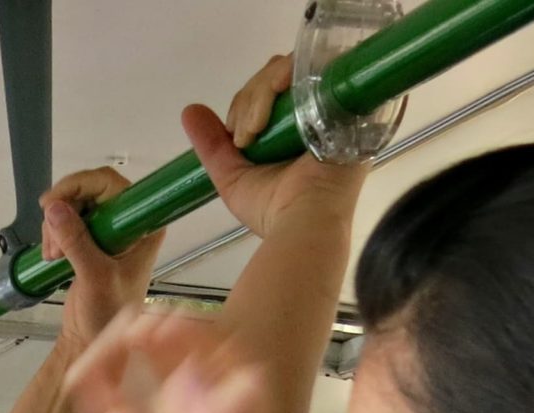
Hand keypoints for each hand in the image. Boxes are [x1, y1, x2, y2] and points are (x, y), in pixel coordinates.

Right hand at [40, 165, 167, 352]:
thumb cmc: (108, 315)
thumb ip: (76, 242)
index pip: (111, 184)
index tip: (56, 201)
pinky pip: (68, 221)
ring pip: (74, 205)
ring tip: (54, 255)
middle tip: (51, 234)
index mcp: (142, 227)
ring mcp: (108, 231)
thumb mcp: (95, 277)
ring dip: (56, 225)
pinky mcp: (91, 240)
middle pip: (89, 191)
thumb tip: (54, 210)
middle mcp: (128, 224)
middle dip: (64, 210)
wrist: (94, 339)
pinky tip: (54, 255)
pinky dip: (54, 233)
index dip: (81, 185)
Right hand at [45, 343, 271, 412]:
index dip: (210, 344)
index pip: (235, 375)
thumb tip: (234, 378)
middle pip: (193, 365)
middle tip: (134, 328)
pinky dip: (97, 384)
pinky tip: (81, 374)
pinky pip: (111, 410)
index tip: (173, 333)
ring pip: (151, 379)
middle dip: (166, 336)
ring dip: (131, 350)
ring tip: (108, 342)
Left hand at [183, 54, 365, 239]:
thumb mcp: (234, 179)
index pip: (266, 93)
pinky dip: (281, 79)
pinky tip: (271, 105)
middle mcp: (317, 112)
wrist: (306, 224)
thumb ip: (212, 146)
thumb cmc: (275, 211)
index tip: (238, 137)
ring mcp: (332, 102)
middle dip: (249, 100)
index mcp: (296, 129)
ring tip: (254, 133)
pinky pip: (310, 68)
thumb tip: (189, 110)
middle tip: (245, 138)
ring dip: (259, 97)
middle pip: (275, 77)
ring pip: (286, 70)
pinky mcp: (344, 95)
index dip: (246, 105)